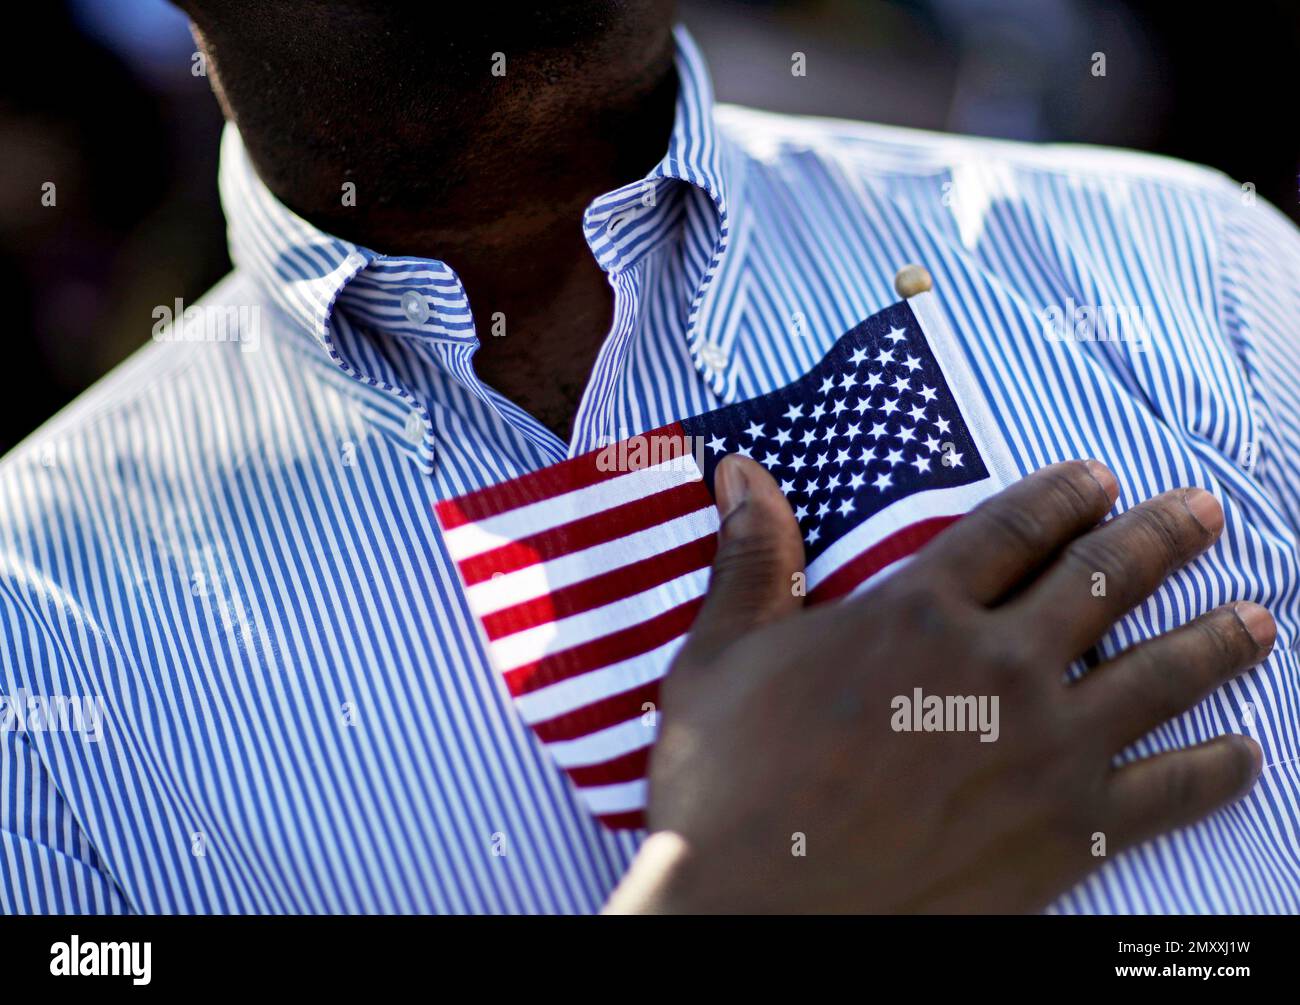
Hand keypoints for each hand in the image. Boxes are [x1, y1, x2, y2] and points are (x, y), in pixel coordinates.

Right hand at [605, 458, 1273, 912]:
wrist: (756, 914)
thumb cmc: (728, 785)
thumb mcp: (720, 655)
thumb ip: (752, 559)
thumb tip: (739, 469)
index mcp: (916, 613)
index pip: (1014, 528)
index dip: (1063, 494)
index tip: (1099, 477)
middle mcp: (996, 666)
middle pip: (1103, 580)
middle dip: (1162, 539)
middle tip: (1206, 514)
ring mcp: (1043, 750)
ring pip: (1157, 673)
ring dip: (1215, 639)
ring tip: (1259, 617)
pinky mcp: (1068, 833)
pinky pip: (1167, 792)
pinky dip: (1215, 769)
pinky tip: (1245, 752)